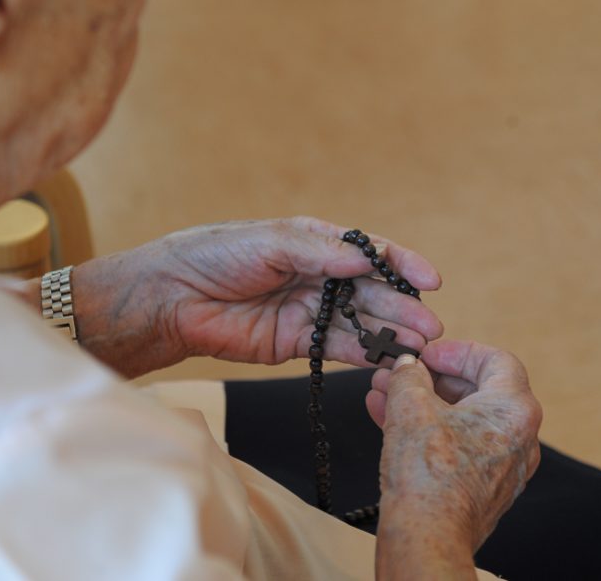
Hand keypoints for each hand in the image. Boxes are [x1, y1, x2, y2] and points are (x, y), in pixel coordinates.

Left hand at [70, 217, 443, 376]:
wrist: (169, 299)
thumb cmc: (214, 255)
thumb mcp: (269, 241)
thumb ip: (319, 251)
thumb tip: (366, 260)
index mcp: (315, 242)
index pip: (369, 252)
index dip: (402, 264)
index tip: (431, 279)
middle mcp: (319, 275)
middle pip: (372, 291)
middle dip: (402, 307)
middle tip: (430, 326)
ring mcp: (310, 310)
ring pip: (361, 322)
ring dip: (390, 333)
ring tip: (418, 347)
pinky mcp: (296, 343)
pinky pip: (338, 348)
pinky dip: (364, 355)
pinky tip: (387, 360)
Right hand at [371, 340, 541, 569]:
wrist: (427, 538)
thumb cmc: (428, 475)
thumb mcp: (410, 405)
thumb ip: (409, 375)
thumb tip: (407, 366)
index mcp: (515, 409)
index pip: (496, 360)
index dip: (458, 351)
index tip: (429, 354)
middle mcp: (521, 437)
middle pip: (479, 390)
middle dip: (433, 379)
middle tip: (404, 374)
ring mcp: (505, 466)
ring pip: (464, 421)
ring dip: (425, 404)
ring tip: (385, 395)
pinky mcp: (485, 489)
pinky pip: (460, 447)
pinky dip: (430, 431)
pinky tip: (390, 422)